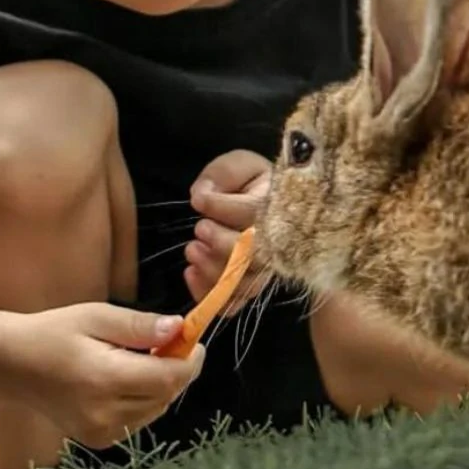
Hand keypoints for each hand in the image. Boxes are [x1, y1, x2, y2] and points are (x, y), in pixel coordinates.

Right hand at [12, 302, 205, 448]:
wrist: (12, 365)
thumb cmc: (53, 332)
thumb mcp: (95, 315)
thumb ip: (138, 326)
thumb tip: (178, 329)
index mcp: (106, 379)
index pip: (168, 378)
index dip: (190, 360)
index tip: (194, 339)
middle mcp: (107, 413)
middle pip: (166, 395)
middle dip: (175, 369)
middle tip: (166, 342)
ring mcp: (103, 432)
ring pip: (156, 409)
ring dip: (161, 384)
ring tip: (141, 358)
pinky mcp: (99, 439)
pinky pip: (138, 419)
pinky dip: (144, 399)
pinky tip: (126, 378)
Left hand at [186, 149, 269, 313]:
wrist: (260, 202)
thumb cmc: (248, 183)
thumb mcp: (239, 165)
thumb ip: (222, 173)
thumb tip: (202, 196)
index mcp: (278, 207)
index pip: (254, 213)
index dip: (222, 208)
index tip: (200, 200)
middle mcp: (278, 244)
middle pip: (254, 257)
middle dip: (221, 244)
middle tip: (200, 229)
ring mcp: (265, 270)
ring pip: (244, 284)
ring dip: (212, 271)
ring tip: (192, 250)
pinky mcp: (248, 287)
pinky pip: (232, 303)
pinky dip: (208, 295)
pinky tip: (190, 273)